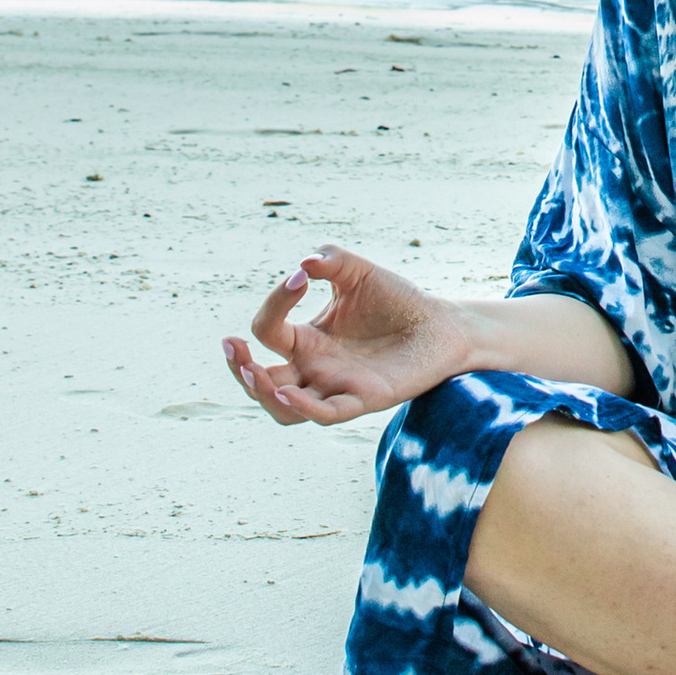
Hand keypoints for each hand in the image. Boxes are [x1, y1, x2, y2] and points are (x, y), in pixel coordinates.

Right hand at [223, 246, 460, 428]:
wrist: (442, 325)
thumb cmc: (397, 301)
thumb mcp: (359, 273)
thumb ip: (331, 260)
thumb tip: (303, 263)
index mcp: (306, 339)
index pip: (268, 331)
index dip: (275, 303)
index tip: (300, 279)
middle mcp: (314, 368)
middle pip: (259, 381)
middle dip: (239, 368)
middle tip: (233, 347)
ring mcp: (335, 387)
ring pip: (283, 409)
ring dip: (262, 394)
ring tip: (254, 373)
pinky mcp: (363, 400)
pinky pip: (325, 414)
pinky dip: (302, 407)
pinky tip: (286, 392)